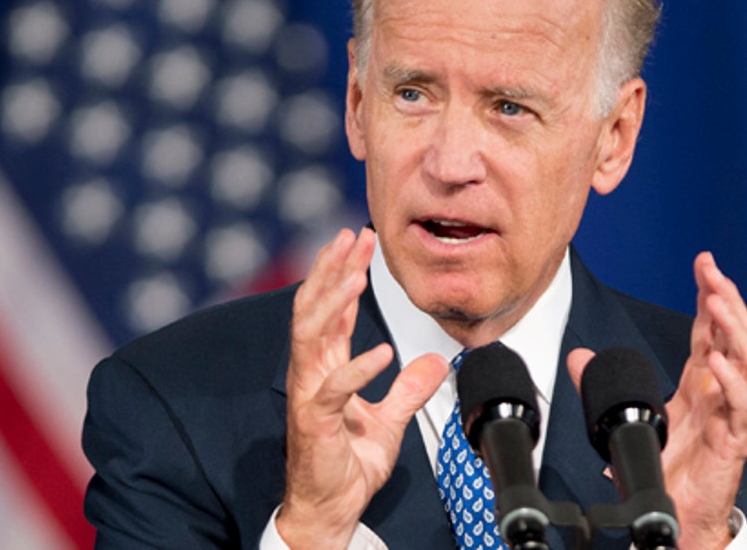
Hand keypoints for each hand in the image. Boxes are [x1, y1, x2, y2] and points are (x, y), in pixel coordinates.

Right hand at [277, 228, 449, 549]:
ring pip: (310, 336)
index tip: (360, 239)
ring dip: (334, 302)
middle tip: (354, 236)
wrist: (333, 510)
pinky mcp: (315, 421)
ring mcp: (309, 395)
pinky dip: (359, 367)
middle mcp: (311, 374)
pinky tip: (384, 351)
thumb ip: (409, 389)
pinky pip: (335, 388)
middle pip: (313, 308)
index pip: (329, 309)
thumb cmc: (349, 465)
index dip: (342, 272)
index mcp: (325, 368)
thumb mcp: (391, 420)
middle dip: (332, 269)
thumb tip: (437, 361)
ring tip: (358, 274)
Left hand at [569, 252, 746, 549]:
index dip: (710, 294)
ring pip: (746, 361)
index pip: (711, 328)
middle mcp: (721, 391)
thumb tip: (577, 356)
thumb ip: (602, 384)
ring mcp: (731, 413)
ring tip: (717, 302)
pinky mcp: (734, 440)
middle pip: (735, 334)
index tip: (703, 262)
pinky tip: (715, 361)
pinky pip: (739, 405)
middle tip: (712, 270)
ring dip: (734, 329)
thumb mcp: (629, 415)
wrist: (677, 517)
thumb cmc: (664, 468)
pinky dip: (728, 380)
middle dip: (726, 298)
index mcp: (701, 382)